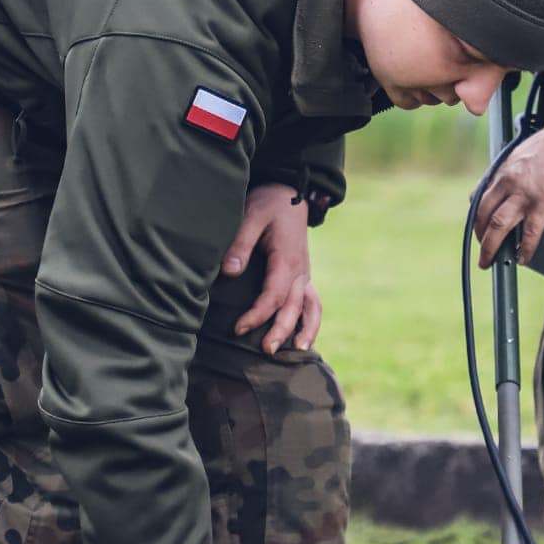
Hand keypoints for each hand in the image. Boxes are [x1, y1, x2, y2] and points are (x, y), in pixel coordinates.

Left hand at [221, 183, 321, 353]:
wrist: (289, 192)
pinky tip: (303, 338)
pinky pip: (313, 302)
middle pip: (294, 307)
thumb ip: (240, 245)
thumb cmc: (268, 204)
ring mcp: (305, 274)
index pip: (274, 295)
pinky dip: (311, 320)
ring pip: (311, 307)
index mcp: (287, 259)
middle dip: (281, 330)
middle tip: (267, 350)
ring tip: (300, 352)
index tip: (238, 328)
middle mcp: (300, 270)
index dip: (257, 314)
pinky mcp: (303, 275)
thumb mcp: (251, 216)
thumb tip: (230, 273)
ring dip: (307, 329)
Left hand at [474, 128, 543, 268]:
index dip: (476, 218)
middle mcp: (508, 184)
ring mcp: (524, 195)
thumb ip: (507, 173)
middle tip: (482, 250)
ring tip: (490, 260)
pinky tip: (522, 258)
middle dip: (480, 236)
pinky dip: (525, 248)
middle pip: (484, 215)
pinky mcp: (542, 204)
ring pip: (499, 225)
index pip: (479, 199)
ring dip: (491, 246)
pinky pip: (530, 232)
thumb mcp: (517, 155)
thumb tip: (501, 189)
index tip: (478, 228)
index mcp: (502, 172)